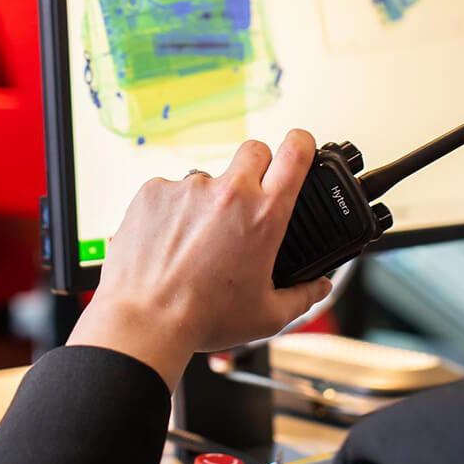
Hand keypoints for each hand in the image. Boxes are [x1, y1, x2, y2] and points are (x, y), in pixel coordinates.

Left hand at [66, 129, 331, 389]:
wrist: (144, 321)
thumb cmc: (202, 318)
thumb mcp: (267, 315)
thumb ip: (303, 297)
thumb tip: (320, 287)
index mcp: (263, 216)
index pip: (295, 153)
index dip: (302, 143)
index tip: (301, 145)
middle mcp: (228, 192)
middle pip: (254, 150)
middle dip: (258, 166)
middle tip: (249, 199)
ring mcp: (188, 188)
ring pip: (208, 177)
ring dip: (209, 199)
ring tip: (197, 240)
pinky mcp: (153, 191)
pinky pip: (171, 190)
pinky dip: (173, 210)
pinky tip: (169, 241)